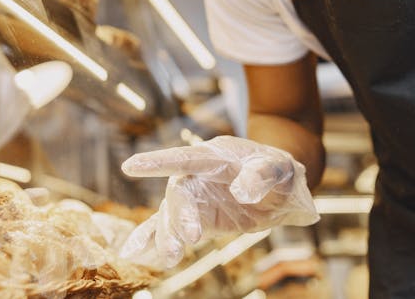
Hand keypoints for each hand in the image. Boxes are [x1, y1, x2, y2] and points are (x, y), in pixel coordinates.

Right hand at [120, 136, 318, 268]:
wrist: (283, 190)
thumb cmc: (280, 171)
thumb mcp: (281, 168)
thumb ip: (262, 175)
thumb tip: (242, 192)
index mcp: (215, 157)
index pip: (184, 159)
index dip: (157, 162)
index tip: (131, 167)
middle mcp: (198, 175)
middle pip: (179, 193)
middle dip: (179, 215)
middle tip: (191, 238)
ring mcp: (196, 198)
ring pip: (171, 215)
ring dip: (167, 235)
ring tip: (170, 259)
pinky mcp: (198, 219)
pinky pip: (170, 229)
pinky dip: (152, 239)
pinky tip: (134, 253)